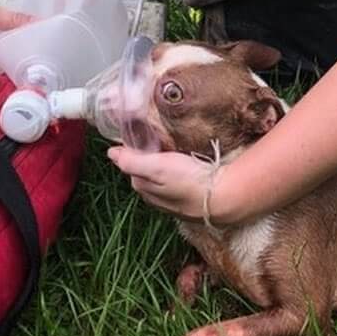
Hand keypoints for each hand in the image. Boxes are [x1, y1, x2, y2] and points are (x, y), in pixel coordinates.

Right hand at [0, 0, 32, 74]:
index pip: (8, 73)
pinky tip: (1, 53)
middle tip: (31, 57)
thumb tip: (38, 24)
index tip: (37, 64)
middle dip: (15, 66)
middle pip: (1, 75)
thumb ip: (15, 20)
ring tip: (18, 55)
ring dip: (4, 64)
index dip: (23, 68)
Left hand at [108, 146, 235, 223]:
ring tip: (174, 149)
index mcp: (144, 189)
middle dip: (149, 158)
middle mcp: (157, 198)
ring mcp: (175, 200)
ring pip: (164, 178)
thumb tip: (111, 153)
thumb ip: (132, 161)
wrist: (225, 197)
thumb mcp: (156, 167)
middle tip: (159, 139)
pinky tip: (188, 165)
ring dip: (166, 166)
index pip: (131, 166)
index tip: (142, 135)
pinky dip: (180, 172)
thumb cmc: (190, 180)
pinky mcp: (191, 199)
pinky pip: (179, 182)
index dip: (135, 150)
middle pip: (146, 172)